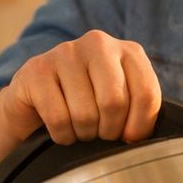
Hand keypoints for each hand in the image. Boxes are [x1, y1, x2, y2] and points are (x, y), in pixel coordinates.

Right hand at [0, 30, 162, 144]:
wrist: (35, 102)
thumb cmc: (86, 105)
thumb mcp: (121, 102)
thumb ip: (141, 111)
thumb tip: (143, 140)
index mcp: (128, 51)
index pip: (147, 94)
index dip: (139, 127)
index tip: (127, 137)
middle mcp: (98, 43)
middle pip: (115, 103)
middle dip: (108, 131)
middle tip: (99, 133)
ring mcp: (65, 53)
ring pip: (85, 114)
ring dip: (83, 134)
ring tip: (79, 128)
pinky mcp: (36, 70)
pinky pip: (58, 118)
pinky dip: (61, 135)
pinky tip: (60, 128)